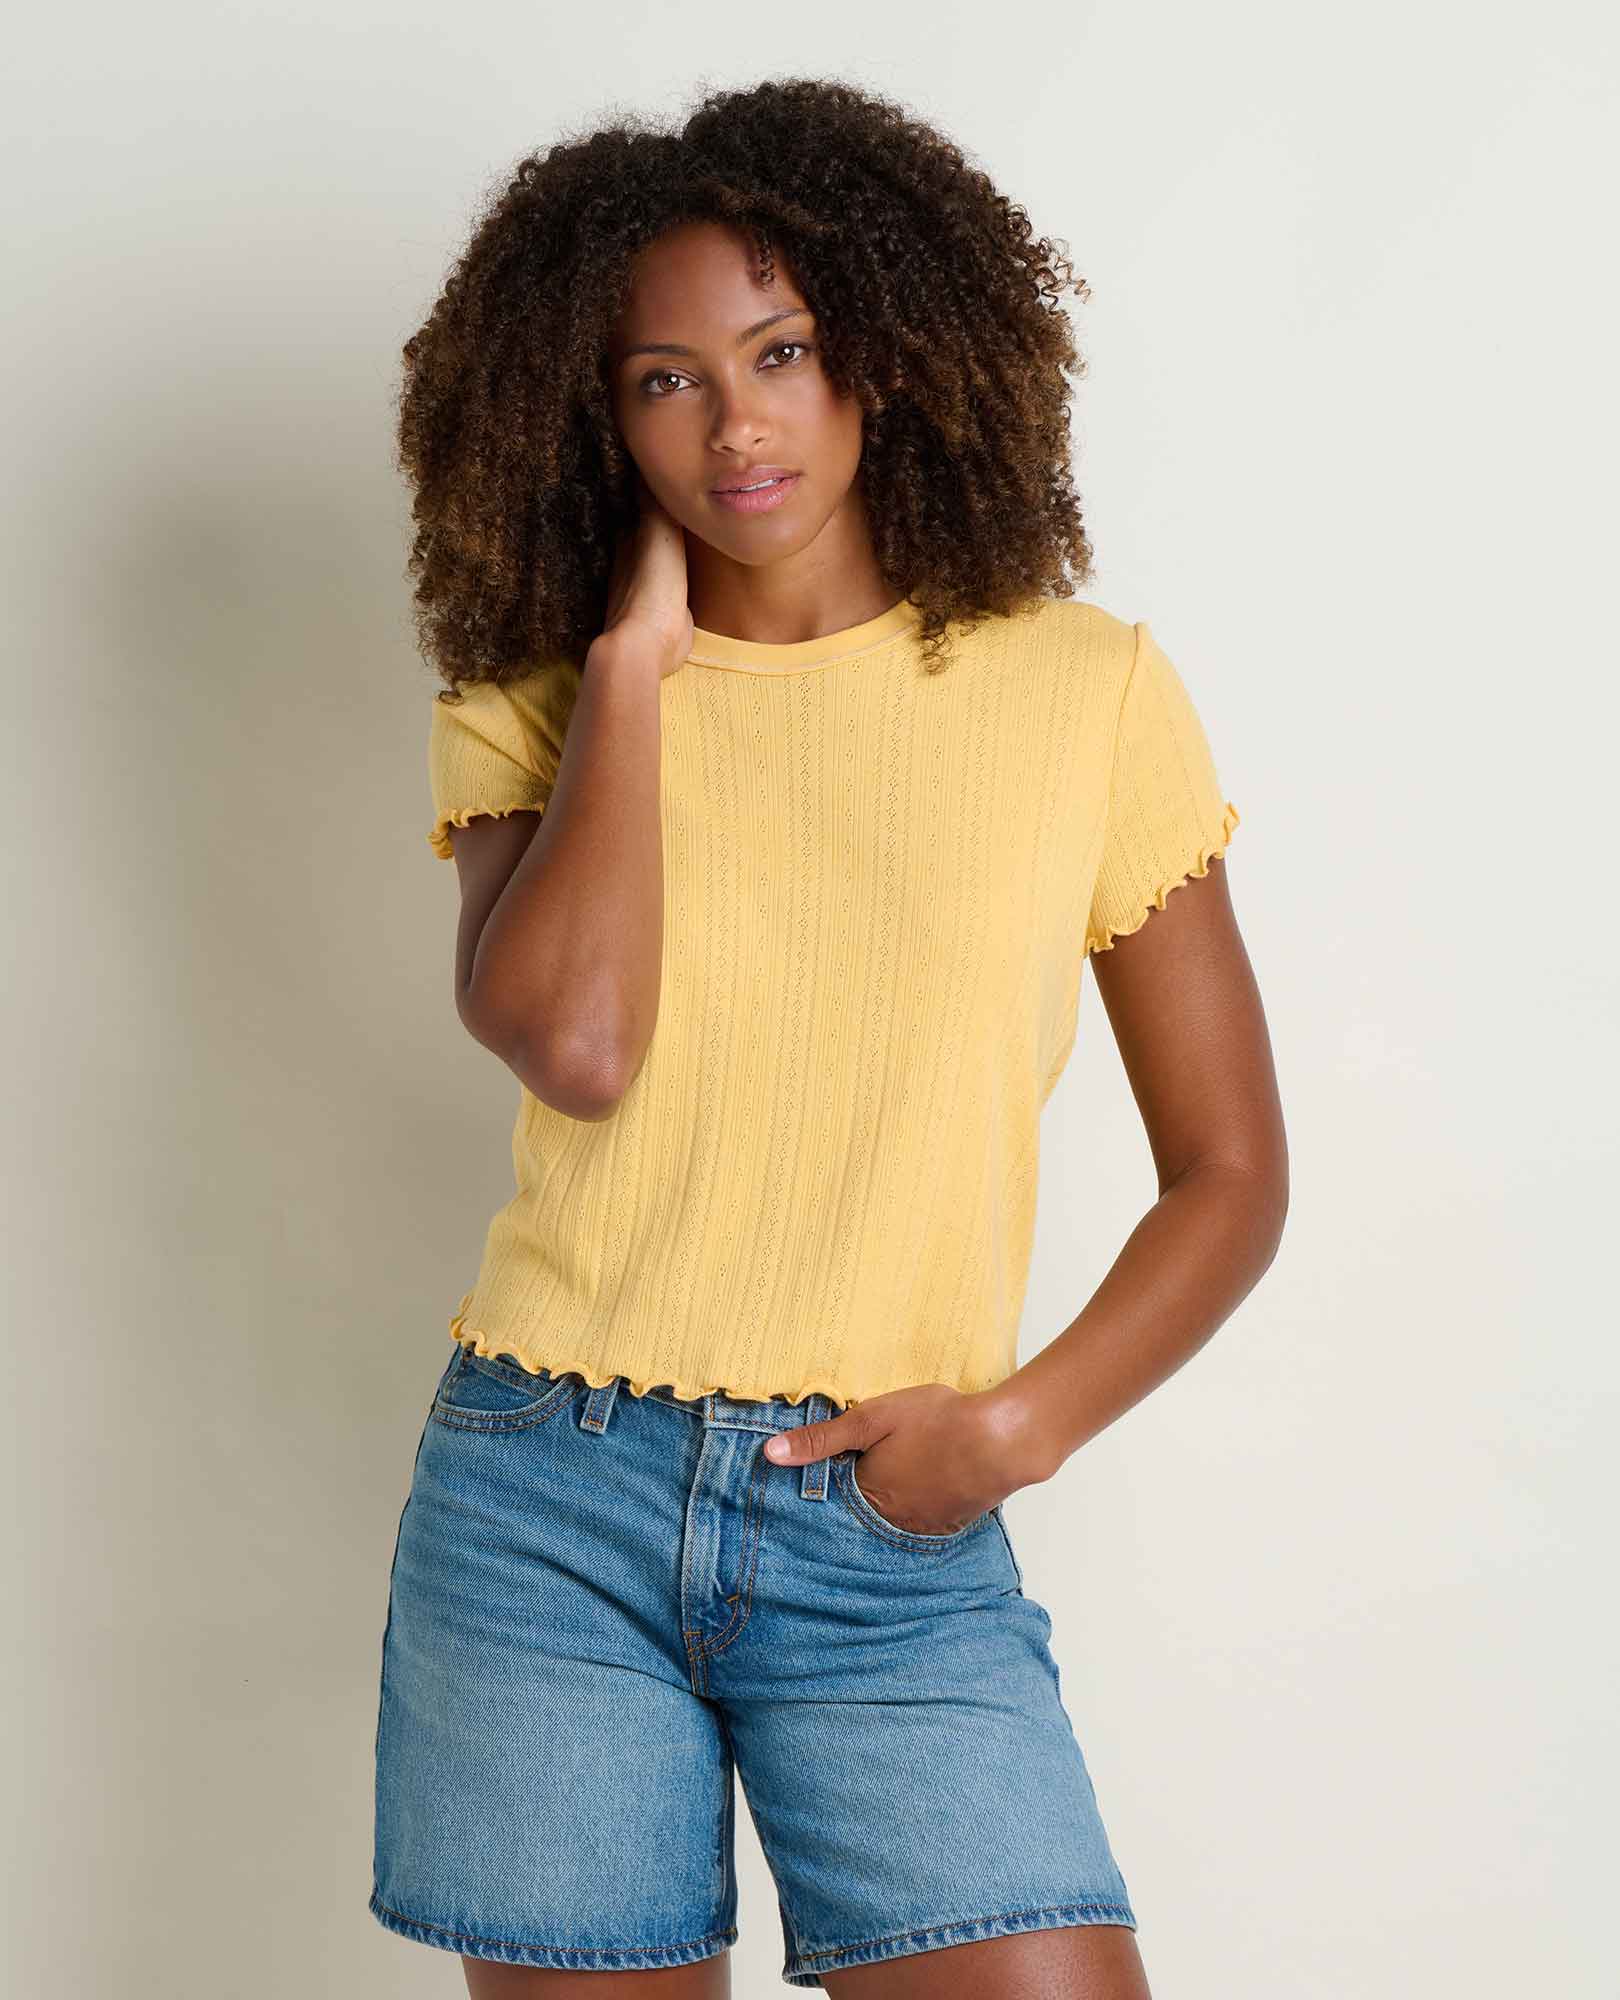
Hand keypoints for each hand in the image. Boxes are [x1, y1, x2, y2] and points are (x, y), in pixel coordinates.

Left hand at [602, 476, 693, 678]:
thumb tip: (645, 466)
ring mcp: (649, 593)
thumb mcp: (657, 536)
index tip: (657, 477)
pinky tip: (689, 576)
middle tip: (674, 502)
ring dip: (668, 551)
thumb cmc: (650, 589)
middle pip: (644, 537)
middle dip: (654, 522)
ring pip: (659, 563)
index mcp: (629, 544)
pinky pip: (674, 589)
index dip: (644, 495)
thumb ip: (655, 505)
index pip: (635, 512)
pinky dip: (679, 578)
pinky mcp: (666, 616)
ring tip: (685, 534)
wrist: (649, 645)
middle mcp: (634, 567)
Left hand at [763, 1382, 1051, 1536]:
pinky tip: (923, 1487)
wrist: (1002, 1439)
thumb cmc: (937, 1421)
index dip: (827, 1483)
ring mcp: (923, 1526)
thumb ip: (822, 1439)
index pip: (832, 1498)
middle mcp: (891, 1521)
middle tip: (859, 1478)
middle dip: (856, 1497)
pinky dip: (917, 1507)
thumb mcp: (872, 1419)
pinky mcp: (951, 1523)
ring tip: (892, 1480)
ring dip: (887, 1504)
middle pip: (862, 1512)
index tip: (821, 1476)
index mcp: (866, 1495)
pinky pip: (922, 1521)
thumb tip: (770, 1454)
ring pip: (892, 1519)